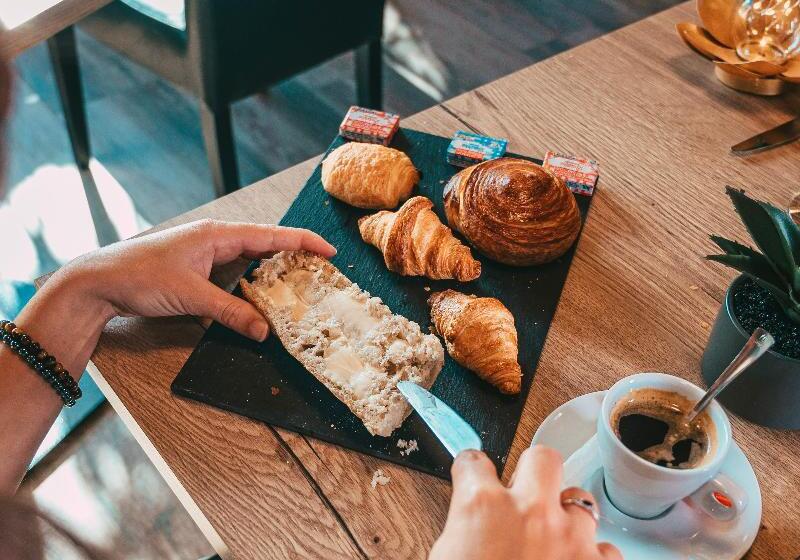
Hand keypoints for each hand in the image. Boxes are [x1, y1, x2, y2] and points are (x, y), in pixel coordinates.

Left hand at [59, 219, 335, 339]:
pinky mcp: (196, 268)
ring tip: (297, 285)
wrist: (98, 281)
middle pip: (265, 244)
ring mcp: (205, 253)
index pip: (271, 235)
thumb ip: (230, 312)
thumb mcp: (191, 296)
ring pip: (249, 260)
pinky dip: (250, 283)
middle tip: (320, 273)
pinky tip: (259, 296)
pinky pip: (234, 272)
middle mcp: (215, 239)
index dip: (303, 242)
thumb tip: (264, 330)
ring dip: (271, 272)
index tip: (329, 251)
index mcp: (218, 234)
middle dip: (293, 257)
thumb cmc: (139, 276)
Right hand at [429, 446, 620, 559]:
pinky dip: (591, 558)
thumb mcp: (447, 559)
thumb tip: (472, 524)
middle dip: (533, 471)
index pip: (474, 462)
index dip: (472, 471)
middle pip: (542, 458)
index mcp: (482, 509)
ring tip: (553, 542)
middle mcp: (531, 513)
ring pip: (582, 501)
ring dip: (566, 519)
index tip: (473, 475)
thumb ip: (465, 531)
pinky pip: (606, 549)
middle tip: (524, 493)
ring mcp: (571, 540)